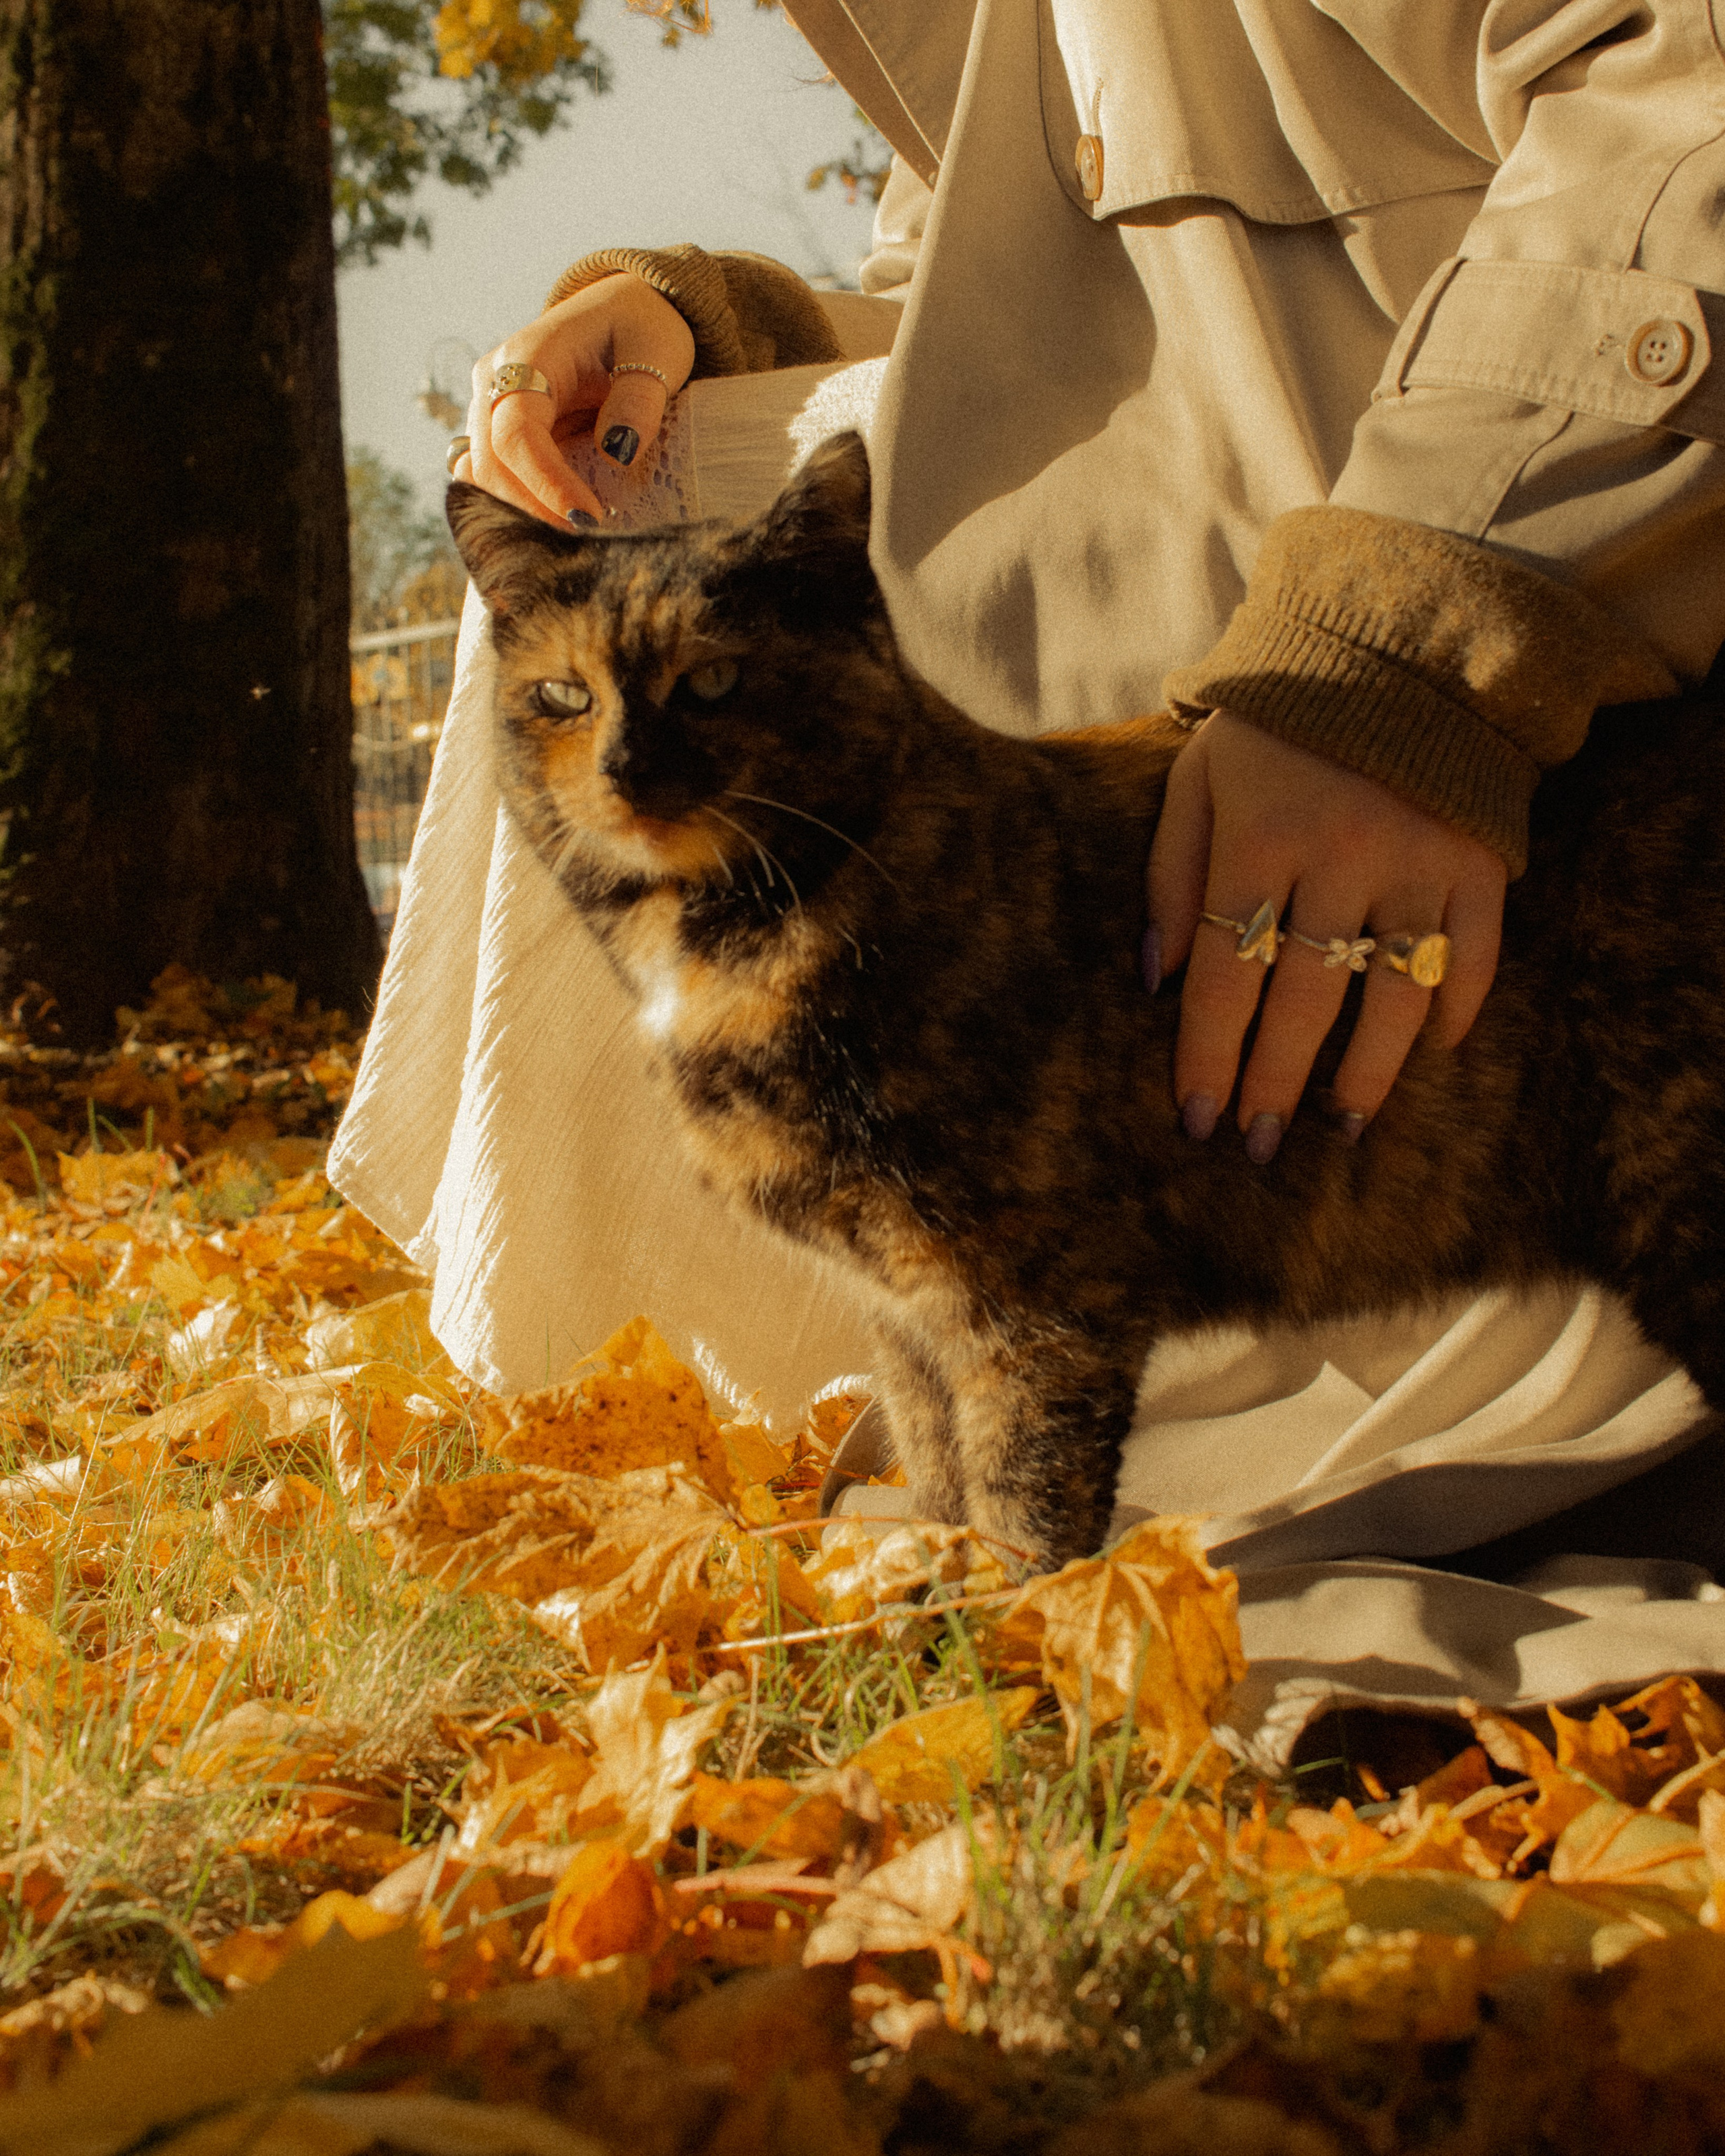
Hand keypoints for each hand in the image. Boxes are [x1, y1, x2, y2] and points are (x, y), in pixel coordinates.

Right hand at [451, 274, 696, 526]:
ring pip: (484, 478)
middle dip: (533, 511)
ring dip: (524, 515)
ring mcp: (494, 409)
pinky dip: (520, 508)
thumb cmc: (641, 325)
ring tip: (577, 541)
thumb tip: (618, 451)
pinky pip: (495, 480)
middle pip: (490, 463)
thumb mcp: (657, 350)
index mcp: (529, 355)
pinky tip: (558, 528)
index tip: (588, 519)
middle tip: (588, 542)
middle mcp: (497, 382)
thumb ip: (638, 398)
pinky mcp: (504, 433)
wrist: (624, 313)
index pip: (517, 432)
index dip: (545, 483)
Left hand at [1145, 709, 1505, 1156]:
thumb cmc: (1274, 726)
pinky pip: (1474, 953)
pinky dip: (1457, 1007)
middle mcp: (1339, 858)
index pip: (1222, 975)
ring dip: (1369, 1071)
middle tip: (1260, 1146)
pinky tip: (1433, 1051)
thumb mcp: (1198, 778)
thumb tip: (1151, 977)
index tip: (1197, 1118)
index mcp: (1258, 839)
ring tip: (1345, 1125)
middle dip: (1275, 1083)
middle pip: (1302, 1001)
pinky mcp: (1479, 857)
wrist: (1392, 645)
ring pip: (1393, 995)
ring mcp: (1418, 861)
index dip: (1207, 1055)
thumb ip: (1168, 873)